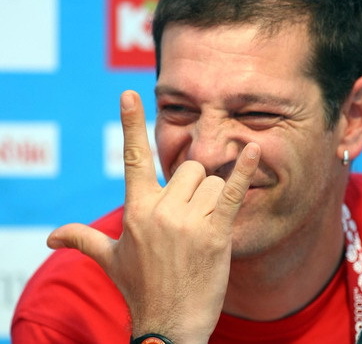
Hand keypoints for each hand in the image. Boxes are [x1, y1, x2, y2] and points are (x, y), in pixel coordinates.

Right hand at [47, 90, 259, 343]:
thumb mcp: (110, 260)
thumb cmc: (140, 288)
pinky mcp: (216, 232)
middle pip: (190, 170)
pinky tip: (254, 149)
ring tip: (201, 231)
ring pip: (212, 183)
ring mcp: (189, 220)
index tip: (129, 95)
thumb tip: (51, 237)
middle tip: (188, 220)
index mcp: (137, 209)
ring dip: (212, 202)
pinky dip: (246, 169)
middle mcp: (161, 209)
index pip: (133, 158)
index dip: (130, 124)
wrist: (170, 325)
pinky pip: (233, 191)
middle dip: (193, 189)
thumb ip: (82, 239)